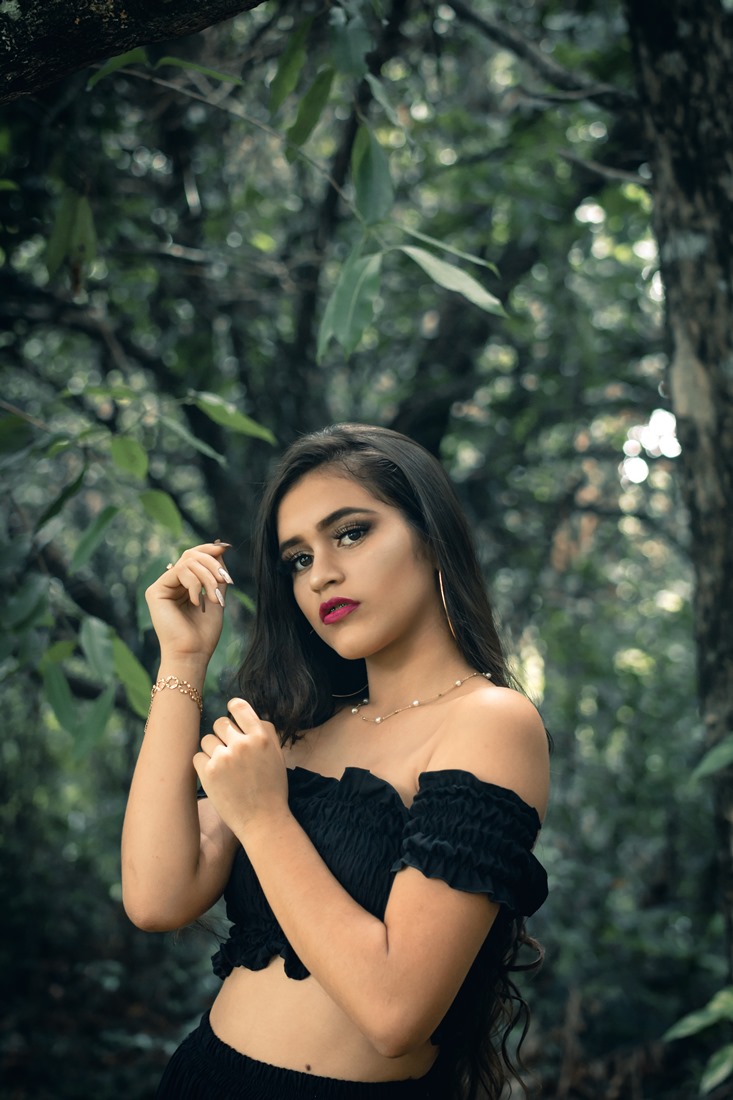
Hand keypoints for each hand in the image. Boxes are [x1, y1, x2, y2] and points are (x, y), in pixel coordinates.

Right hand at [145, 543, 233, 661]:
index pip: (194, 557)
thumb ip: (216, 575)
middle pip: (191, 555)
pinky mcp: (155, 591)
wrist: (192, 653)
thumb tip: (220, 548)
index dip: (209, 549)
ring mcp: (162, 586)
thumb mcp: (216, 597)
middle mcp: (171, 584)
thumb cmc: (204, 633)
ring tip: (213, 597)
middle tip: (225, 580)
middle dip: (212, 564)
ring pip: (187, 562)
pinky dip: (195, 584)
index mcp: (184, 585)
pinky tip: (197, 602)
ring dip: (207, 577)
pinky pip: (180, 571)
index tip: (226, 548)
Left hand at [193, 699, 288, 836]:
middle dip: (222, 734)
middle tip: (228, 750)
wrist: (264, 820)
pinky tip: (215, 777)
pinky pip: (197, 757)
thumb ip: (264, 733)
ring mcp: (224, 757)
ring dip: (212, 750)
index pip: (239, 707)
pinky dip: (203, 765)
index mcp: (261, 736)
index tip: (230, 712)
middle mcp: (242, 743)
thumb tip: (246, 716)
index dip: (232, 707)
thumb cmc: (272, 788)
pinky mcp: (208, 772)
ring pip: (206, 740)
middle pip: (220, 722)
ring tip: (224, 768)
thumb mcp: (277, 754)